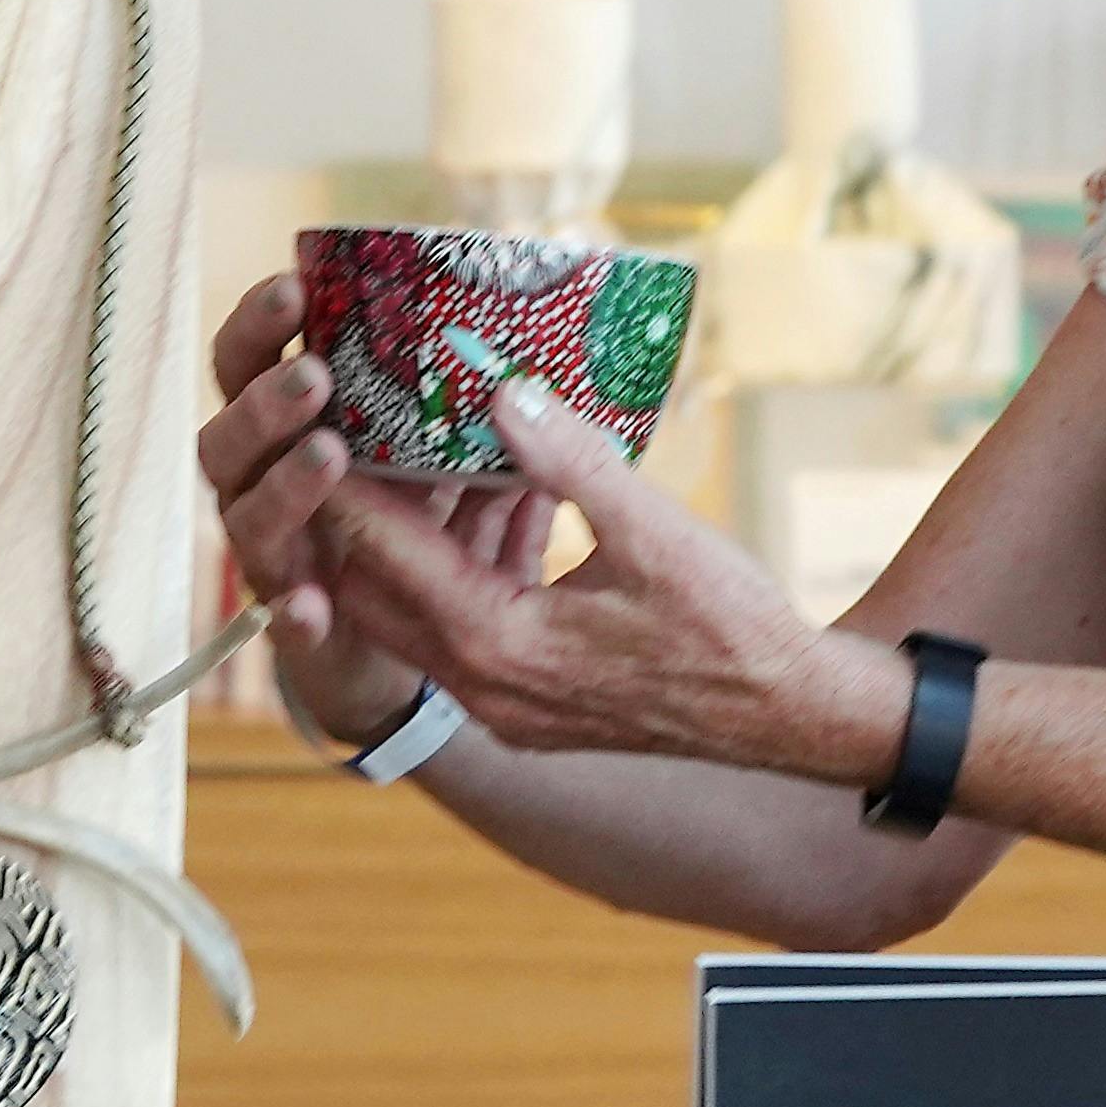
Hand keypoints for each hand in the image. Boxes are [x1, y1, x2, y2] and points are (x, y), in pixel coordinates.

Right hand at [192, 278, 526, 751]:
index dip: (258, 327)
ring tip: (328, 454)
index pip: (250, 366)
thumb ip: (461, 414)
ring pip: (247, 517)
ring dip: (284, 486)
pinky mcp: (295, 627)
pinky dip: (295, 608)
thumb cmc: (421, 529)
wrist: (407, 646)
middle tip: (315, 375)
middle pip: (228, 436)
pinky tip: (312, 604)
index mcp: (289, 431)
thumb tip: (519, 354)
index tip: (293, 286)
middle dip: (264, 402)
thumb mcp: (446, 461)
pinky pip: (284, 619)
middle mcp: (263, 486)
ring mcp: (274, 557)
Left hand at [305, 375, 914, 790]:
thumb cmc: (732, 625)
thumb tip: (501, 390)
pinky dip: (457, 574)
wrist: (792, 716)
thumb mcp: (654, 529)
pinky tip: (487, 508)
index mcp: (499, 642)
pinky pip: (460, 634)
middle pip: (373, 592)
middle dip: (353, 516)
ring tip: (406, 458)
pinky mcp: (528, 706)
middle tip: (342, 434)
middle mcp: (484, 686)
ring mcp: (503, 705)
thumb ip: (571, 461)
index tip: (313, 421)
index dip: (340, 483)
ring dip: (409, 545)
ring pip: (415, 616)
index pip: (382, 553)